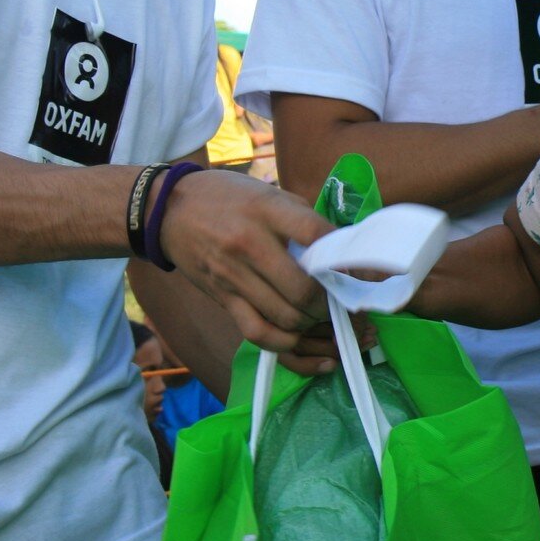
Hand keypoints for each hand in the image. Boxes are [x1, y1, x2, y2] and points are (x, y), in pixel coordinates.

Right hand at [158, 171, 332, 351]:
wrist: (167, 210)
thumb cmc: (227, 197)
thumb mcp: (268, 193)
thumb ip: (303, 219)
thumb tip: (344, 251)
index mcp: (266, 210)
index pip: (316, 236)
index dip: (349, 261)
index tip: (371, 276)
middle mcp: (249, 244)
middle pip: (303, 289)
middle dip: (332, 304)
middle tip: (348, 306)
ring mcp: (233, 276)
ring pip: (285, 317)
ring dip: (316, 326)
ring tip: (333, 323)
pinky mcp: (223, 299)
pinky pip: (259, 333)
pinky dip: (289, 346)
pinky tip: (310, 347)